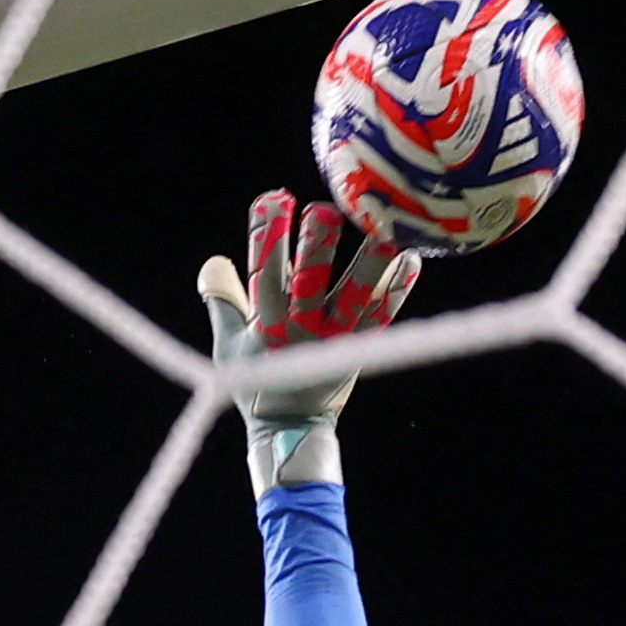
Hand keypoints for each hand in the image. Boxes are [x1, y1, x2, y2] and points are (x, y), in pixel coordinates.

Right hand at [197, 189, 416, 494]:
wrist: (291, 426)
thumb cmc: (256, 380)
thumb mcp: (229, 343)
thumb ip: (222, 299)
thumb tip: (213, 261)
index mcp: (266, 325)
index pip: (263, 273)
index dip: (266, 235)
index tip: (272, 198)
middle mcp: (301, 330)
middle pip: (311, 282)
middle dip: (316, 246)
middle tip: (324, 209)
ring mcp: (334, 340)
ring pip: (356, 297)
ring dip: (372, 262)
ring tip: (385, 227)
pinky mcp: (360, 348)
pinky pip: (384, 315)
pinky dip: (399, 288)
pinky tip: (412, 258)